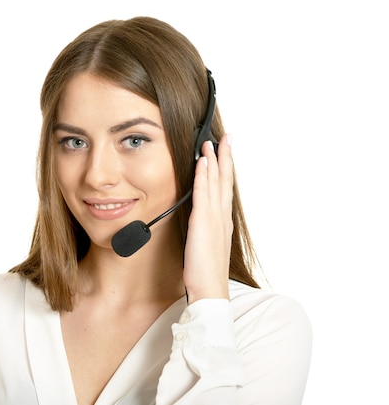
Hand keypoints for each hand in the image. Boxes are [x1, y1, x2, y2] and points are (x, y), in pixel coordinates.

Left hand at [183, 134, 233, 302]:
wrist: (209, 290)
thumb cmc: (206, 272)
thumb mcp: (207, 246)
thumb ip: (205, 230)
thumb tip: (201, 220)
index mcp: (223, 222)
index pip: (225, 189)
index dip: (226, 169)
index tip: (225, 152)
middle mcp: (221, 216)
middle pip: (225, 180)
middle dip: (225, 157)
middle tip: (226, 137)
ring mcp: (214, 218)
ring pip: (216, 182)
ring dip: (214, 160)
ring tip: (212, 142)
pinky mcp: (203, 223)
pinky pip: (203, 194)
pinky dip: (204, 176)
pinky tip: (202, 162)